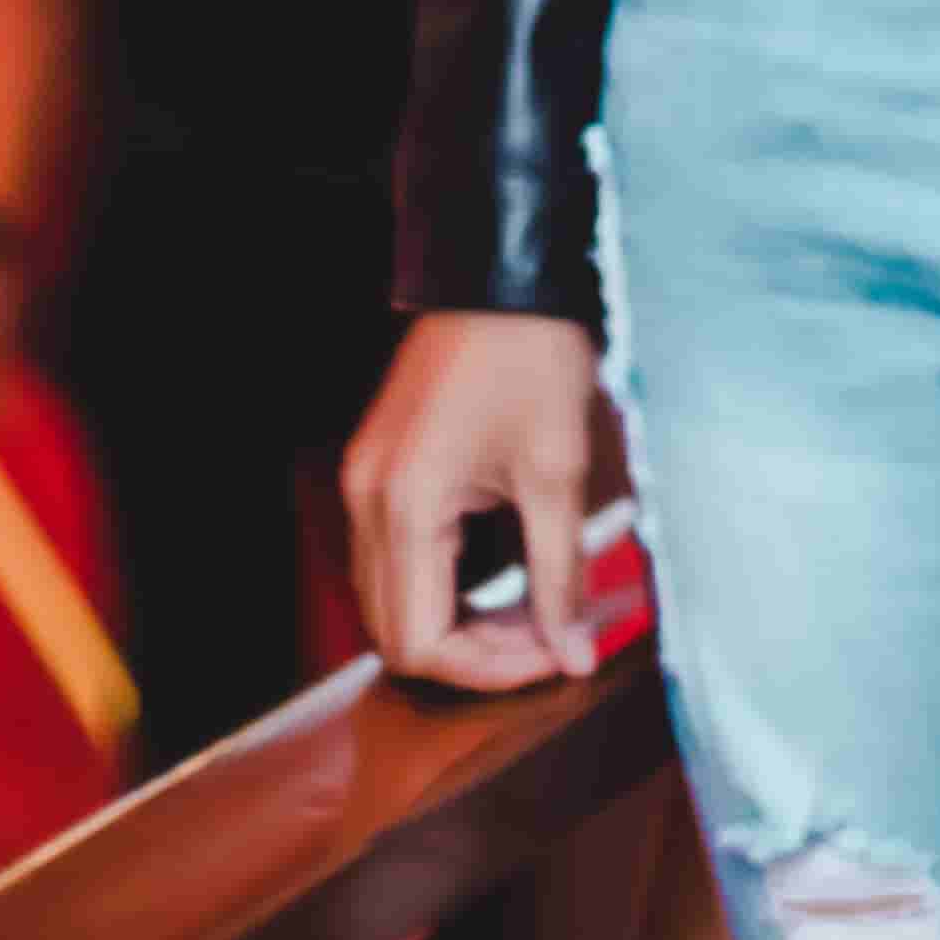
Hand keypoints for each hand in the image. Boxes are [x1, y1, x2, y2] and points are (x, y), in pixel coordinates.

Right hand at [340, 308, 603, 691]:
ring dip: (457, 622)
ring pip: (392, 598)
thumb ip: (560, 575)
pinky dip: (443, 583)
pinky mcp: (381, 467)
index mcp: (405, 505)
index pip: (420, 643)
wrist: (503, 272)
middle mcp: (368, 501)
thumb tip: (572, 654)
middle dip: (473, 653)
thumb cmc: (530, 357)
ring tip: (530, 610)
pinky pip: (396, 557)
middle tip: (546, 637)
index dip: (488, 668)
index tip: (553, 652)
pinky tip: (500, 574)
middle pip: (397, 632)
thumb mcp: (557, 471)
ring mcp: (367, 482)